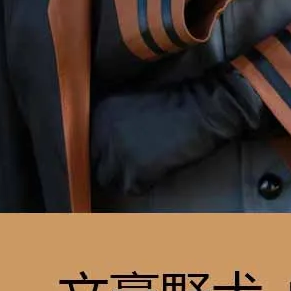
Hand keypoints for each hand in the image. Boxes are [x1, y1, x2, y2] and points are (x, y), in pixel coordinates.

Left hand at [90, 66, 265, 194]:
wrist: (201, 110)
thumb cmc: (175, 104)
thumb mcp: (135, 102)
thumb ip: (114, 121)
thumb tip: (103, 143)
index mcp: (101, 112)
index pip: (89, 144)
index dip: (104, 153)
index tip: (119, 155)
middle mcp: (101, 132)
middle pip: (96, 164)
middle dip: (113, 167)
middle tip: (134, 163)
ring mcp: (116, 153)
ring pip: (109, 180)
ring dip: (126, 177)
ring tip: (147, 165)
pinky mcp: (132, 172)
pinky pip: (131, 188)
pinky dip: (144, 183)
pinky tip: (157, 167)